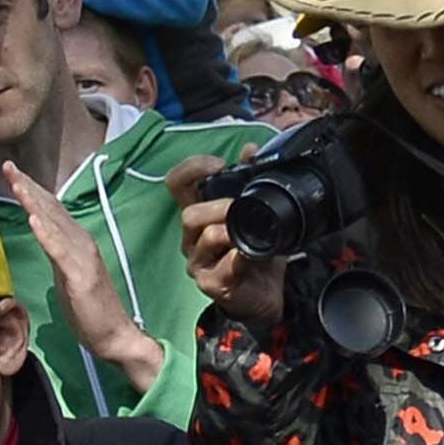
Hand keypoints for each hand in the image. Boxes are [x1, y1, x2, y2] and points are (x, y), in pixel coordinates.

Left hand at [0, 161, 159, 384]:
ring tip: (17, 184)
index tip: (13, 174)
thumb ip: (56, 254)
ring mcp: (82, 258)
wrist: (116, 336)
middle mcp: (81, 243)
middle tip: (8, 166)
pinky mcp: (81, 276)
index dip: (32, 191)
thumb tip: (43, 237)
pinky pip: (60, 252)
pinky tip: (33, 220)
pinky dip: (46, 234)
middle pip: (51, 209)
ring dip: (34, 203)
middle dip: (28, 187)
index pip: (51, 210)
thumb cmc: (91, 311)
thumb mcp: (66, 275)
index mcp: (76, 242)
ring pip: (54, 224)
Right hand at [171, 158, 283, 330]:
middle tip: (243, 208)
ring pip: (206, 236)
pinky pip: (224, 265)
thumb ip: (250, 181)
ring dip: (231, 231)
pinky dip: (241, 257)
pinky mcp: (210, 283)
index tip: (218, 165)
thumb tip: (251, 149)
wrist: (266, 295)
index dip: (191, 168)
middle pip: (189, 213)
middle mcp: (192, 238)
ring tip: (251, 235)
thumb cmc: (256, 254)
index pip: (177, 184)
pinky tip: (252, 256)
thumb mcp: (257, 212)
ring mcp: (198, 262)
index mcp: (199, 215)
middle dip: (220, 206)